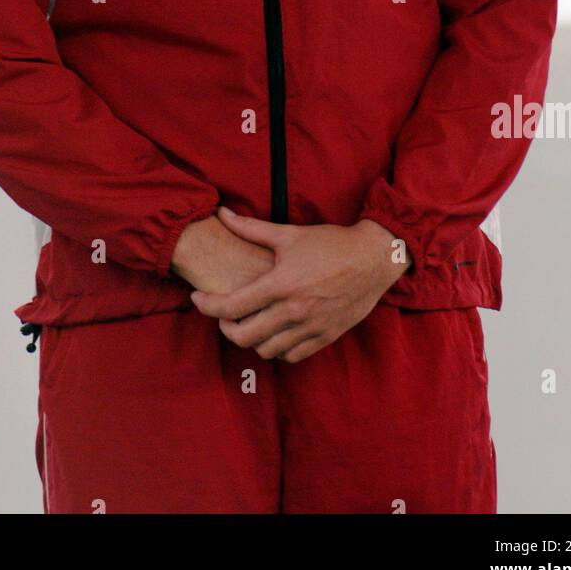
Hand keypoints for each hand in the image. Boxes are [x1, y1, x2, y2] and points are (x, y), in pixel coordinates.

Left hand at [189, 207, 411, 362]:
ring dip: (251, 340)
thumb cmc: (330, 243)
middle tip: (223, 315)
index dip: (206, 306)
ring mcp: (310, 327)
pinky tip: (274, 333)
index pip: (231, 307)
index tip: (198, 299)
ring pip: (266, 350)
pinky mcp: (325, 337)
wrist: (373, 258)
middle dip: (225, 328)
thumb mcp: (289, 234)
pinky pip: (292, 356)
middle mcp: (293, 311)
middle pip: (243, 337)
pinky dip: (277, 349)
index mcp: (280, 285)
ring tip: (248, 323)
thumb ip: (251, 228)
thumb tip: (222, 213)